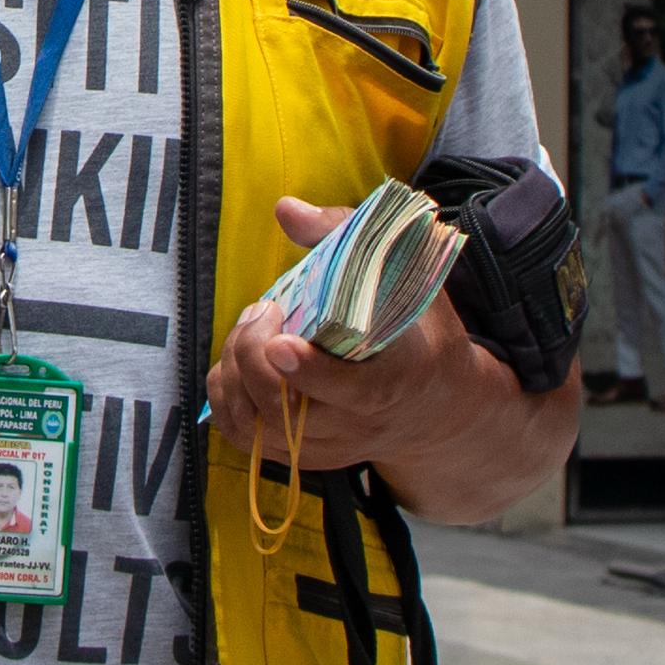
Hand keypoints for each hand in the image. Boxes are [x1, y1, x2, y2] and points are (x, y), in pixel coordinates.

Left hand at [203, 196, 563, 526]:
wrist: (438, 404)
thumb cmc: (418, 327)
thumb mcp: (405, 274)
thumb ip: (346, 235)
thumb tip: (286, 210)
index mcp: (397, 379)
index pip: (353, 391)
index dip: (310, 371)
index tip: (280, 342)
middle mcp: (360, 423)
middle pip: (285, 410)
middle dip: (254, 353)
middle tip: (264, 310)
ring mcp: (329, 445)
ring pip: (257, 425)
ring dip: (234, 371)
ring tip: (252, 329)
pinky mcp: (303, 454)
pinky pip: (245, 436)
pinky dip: (227, 395)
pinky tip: (238, 359)